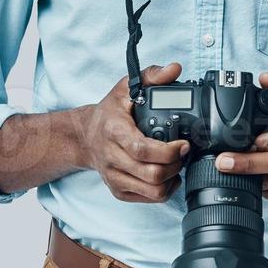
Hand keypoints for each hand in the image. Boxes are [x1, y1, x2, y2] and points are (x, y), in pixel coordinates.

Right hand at [81, 63, 189, 203]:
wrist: (84, 136)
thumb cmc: (109, 113)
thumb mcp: (125, 88)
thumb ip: (151, 75)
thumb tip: (174, 69)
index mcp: (114, 131)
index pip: (142, 149)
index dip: (168, 151)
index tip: (183, 144)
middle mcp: (112, 157)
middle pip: (152, 173)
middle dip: (175, 164)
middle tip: (183, 152)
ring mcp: (114, 177)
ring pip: (153, 191)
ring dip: (172, 179)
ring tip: (176, 164)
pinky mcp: (118, 190)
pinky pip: (149, 198)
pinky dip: (164, 189)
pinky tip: (166, 175)